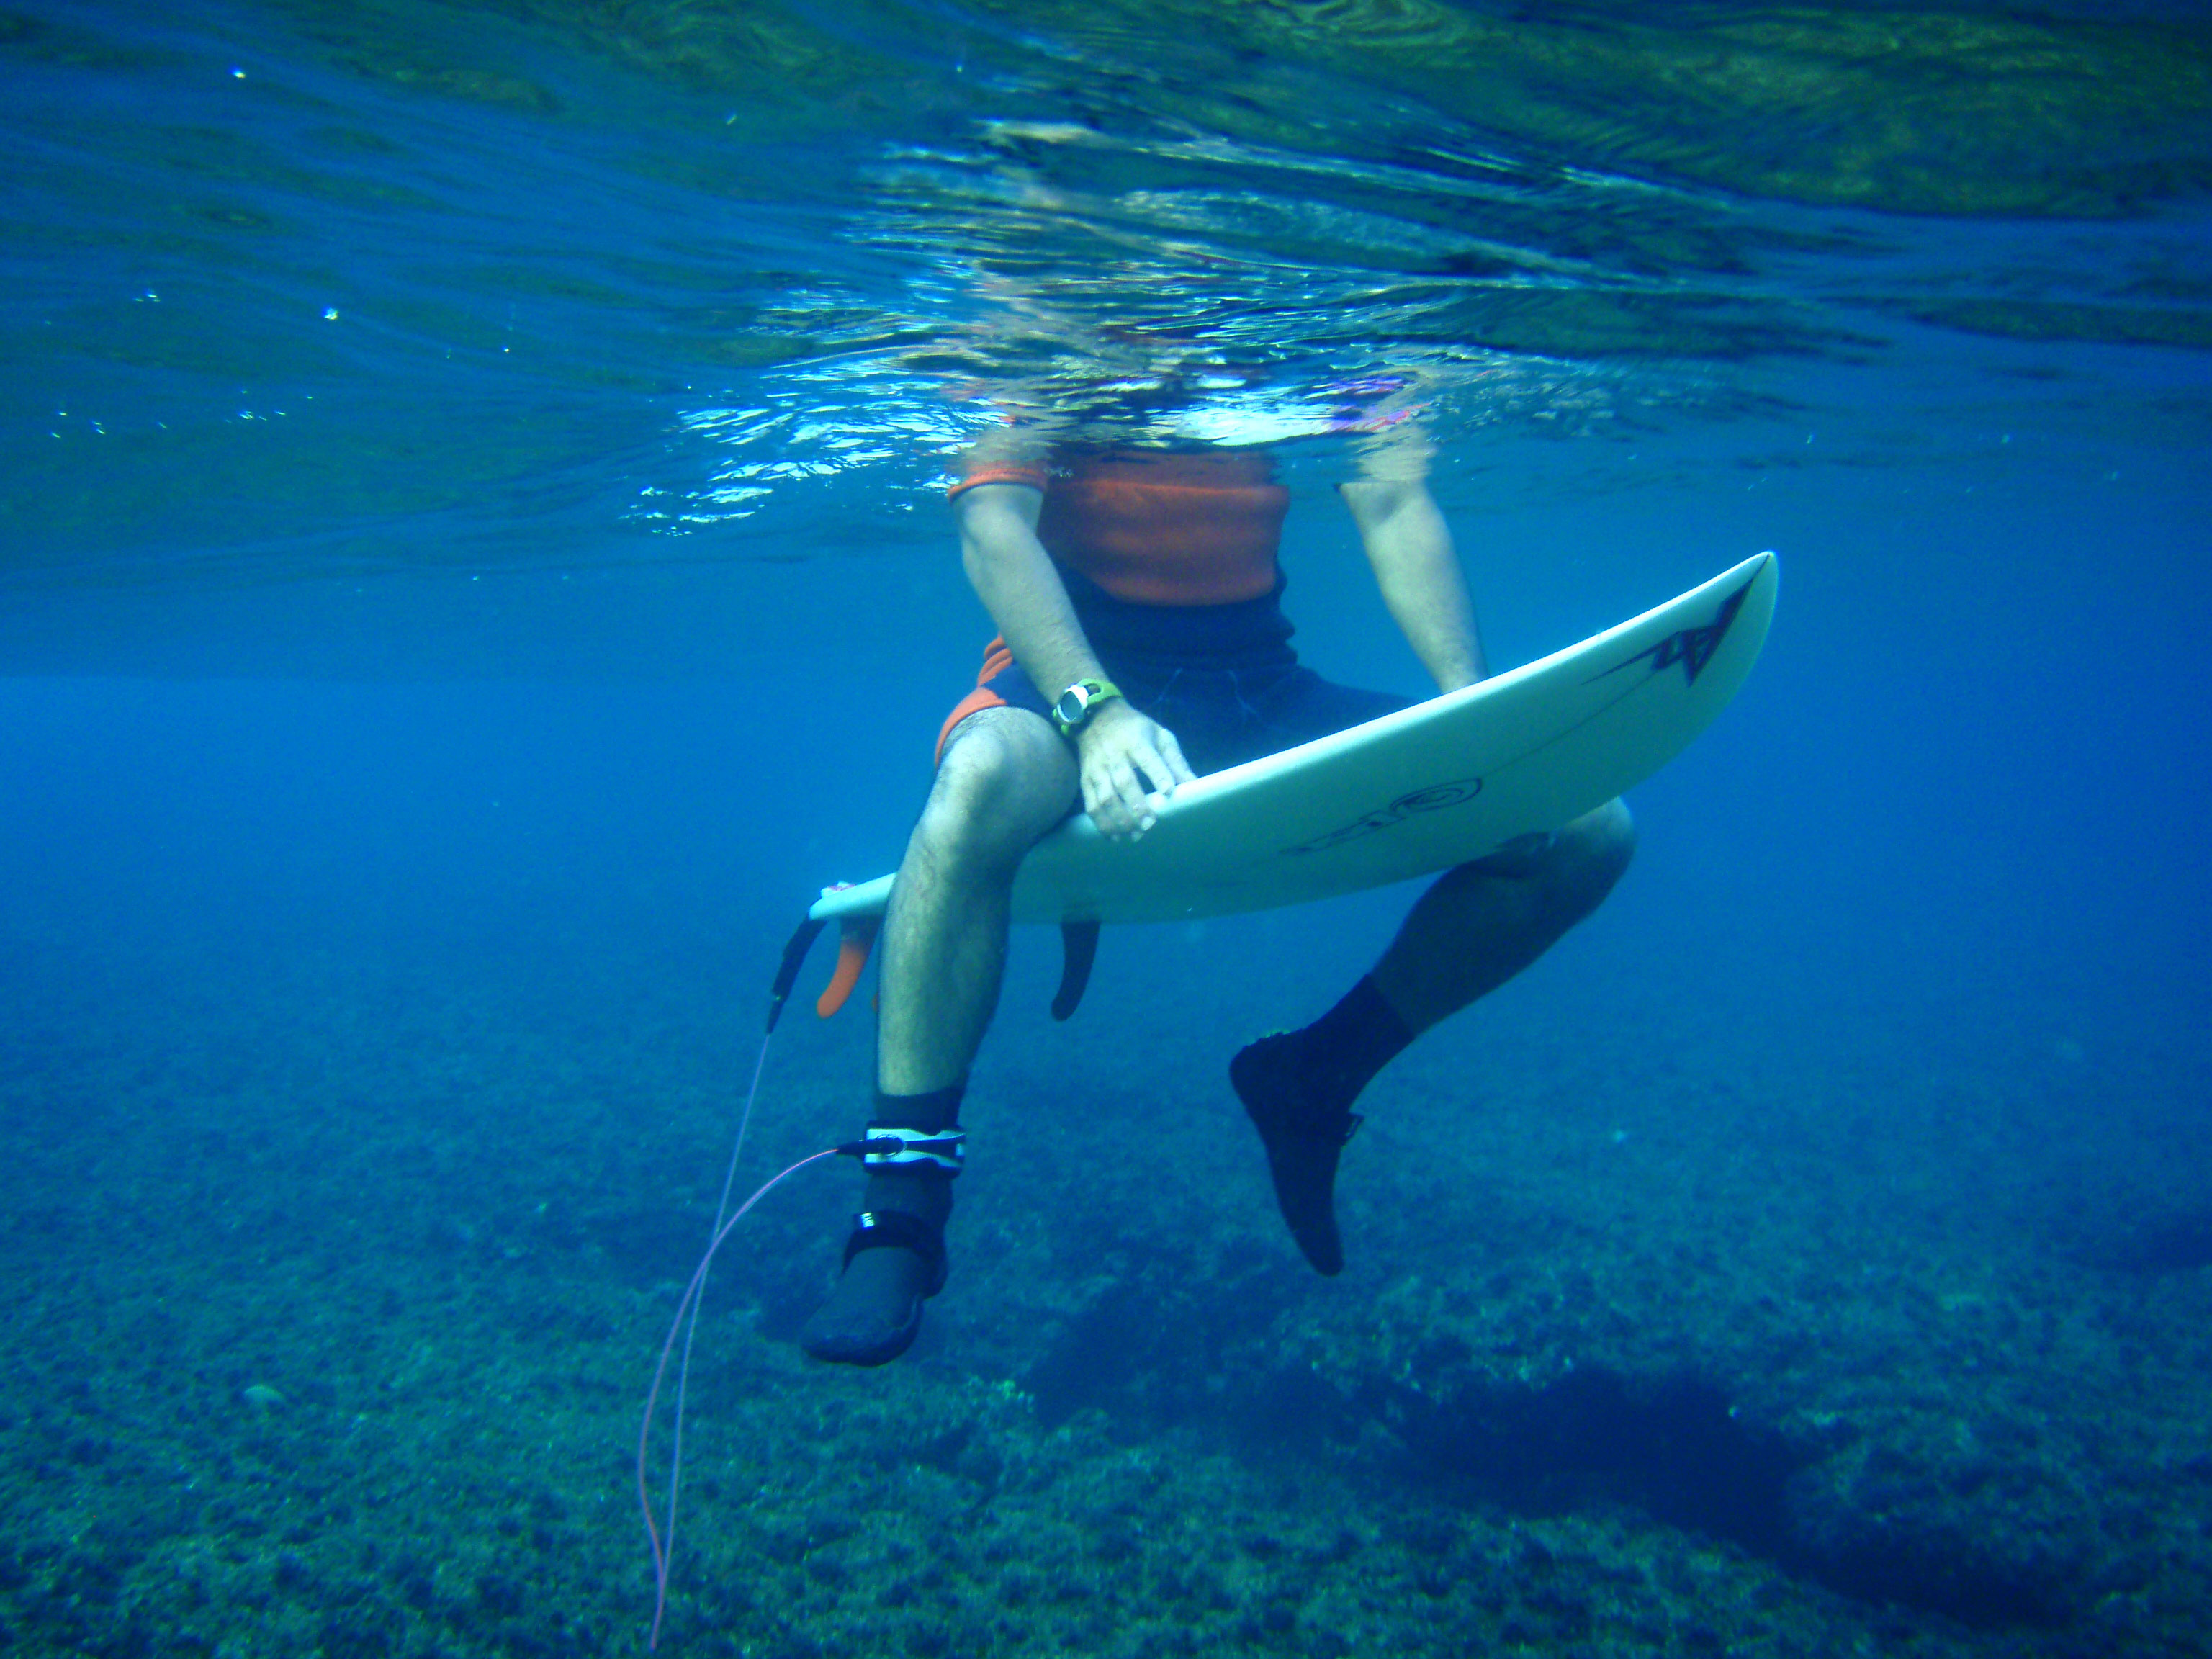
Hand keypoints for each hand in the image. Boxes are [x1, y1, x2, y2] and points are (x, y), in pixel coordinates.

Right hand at [1074, 700, 1194, 839]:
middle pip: (1124, 782)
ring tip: (1134, 835)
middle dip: (1137, 805)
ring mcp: (1097, 769)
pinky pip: (1091, 805)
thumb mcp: (1159, 735)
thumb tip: (1192, 785)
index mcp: (1136, 741)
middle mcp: (1114, 755)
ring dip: (1119, 819)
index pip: (1147, 759)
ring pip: (1105, 798)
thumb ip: (1175, 760)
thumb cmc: (1135, 728)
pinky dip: (1101, 823)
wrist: (1095, 718)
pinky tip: (1114, 836)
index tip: (1169, 793)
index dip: (1158, 776)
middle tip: (1150, 824)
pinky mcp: (1086, 780)